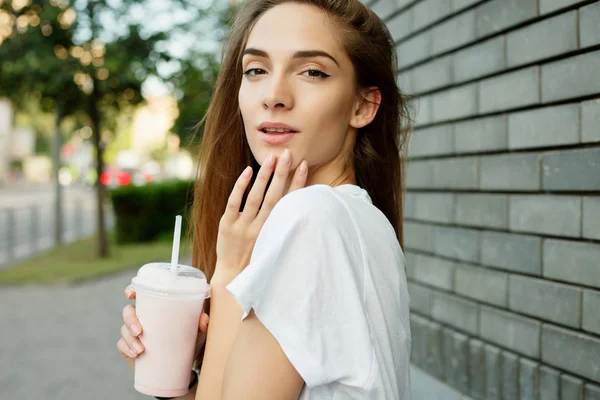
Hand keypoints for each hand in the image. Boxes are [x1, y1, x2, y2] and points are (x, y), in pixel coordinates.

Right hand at [117, 285, 210, 370]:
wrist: (181, 367)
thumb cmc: (188, 343)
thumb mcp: (197, 334)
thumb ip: (202, 325)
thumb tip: (203, 318)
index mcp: (156, 308)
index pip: (141, 295)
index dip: (132, 290)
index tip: (131, 294)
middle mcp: (143, 318)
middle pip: (128, 311)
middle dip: (130, 320)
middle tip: (140, 331)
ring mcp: (134, 333)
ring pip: (124, 330)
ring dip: (130, 338)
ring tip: (141, 349)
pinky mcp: (129, 348)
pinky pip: (122, 345)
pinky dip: (127, 349)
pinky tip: (136, 354)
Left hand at [214, 149, 307, 283]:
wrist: (234, 276)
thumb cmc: (258, 257)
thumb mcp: (274, 241)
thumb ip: (282, 223)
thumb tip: (296, 203)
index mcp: (275, 231)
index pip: (289, 202)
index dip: (298, 183)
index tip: (304, 164)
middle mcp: (261, 227)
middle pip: (274, 196)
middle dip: (282, 174)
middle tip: (287, 154)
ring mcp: (243, 226)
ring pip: (255, 197)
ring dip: (264, 176)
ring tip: (272, 158)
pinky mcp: (227, 225)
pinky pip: (235, 202)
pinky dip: (241, 186)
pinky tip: (248, 171)